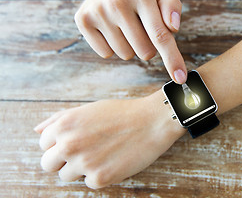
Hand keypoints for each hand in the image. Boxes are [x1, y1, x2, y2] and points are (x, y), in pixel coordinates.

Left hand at [34, 91, 184, 188]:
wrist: (152, 121)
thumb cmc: (121, 113)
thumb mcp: (88, 109)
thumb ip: (58, 119)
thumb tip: (37, 130)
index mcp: (64, 125)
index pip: (43, 144)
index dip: (59, 143)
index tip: (76, 140)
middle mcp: (69, 144)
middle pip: (47, 164)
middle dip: (63, 160)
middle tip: (85, 152)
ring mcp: (84, 163)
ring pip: (66, 176)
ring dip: (80, 168)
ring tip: (101, 154)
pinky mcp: (100, 178)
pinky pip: (88, 183)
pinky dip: (99, 175)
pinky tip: (113, 160)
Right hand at [74, 0, 186, 83]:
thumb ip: (172, 7)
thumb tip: (173, 28)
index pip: (160, 34)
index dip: (172, 59)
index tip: (180, 78)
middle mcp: (117, 1)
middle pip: (145, 51)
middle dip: (149, 46)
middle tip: (142, 28)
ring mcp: (98, 11)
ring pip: (126, 54)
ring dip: (131, 46)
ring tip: (126, 26)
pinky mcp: (83, 21)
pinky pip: (106, 53)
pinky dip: (113, 47)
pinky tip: (112, 29)